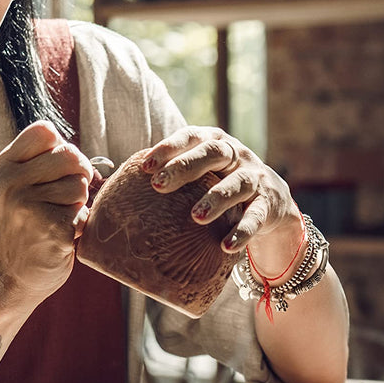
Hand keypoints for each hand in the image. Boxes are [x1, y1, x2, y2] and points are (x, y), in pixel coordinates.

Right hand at [0, 121, 93, 304]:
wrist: (13, 277)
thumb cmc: (25, 227)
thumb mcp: (18, 188)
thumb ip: (41, 164)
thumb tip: (80, 153)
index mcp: (5, 167)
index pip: (44, 131)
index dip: (60, 147)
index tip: (57, 169)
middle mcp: (12, 182)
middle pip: (70, 154)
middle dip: (77, 175)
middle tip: (64, 198)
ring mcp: (29, 205)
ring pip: (79, 184)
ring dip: (77, 203)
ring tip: (56, 219)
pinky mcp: (51, 228)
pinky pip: (83, 212)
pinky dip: (78, 225)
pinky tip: (60, 236)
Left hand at [142, 127, 301, 258]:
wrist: (271, 203)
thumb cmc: (220, 185)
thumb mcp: (202, 174)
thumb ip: (171, 174)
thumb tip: (112, 188)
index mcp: (215, 142)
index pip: (191, 136)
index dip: (169, 147)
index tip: (145, 166)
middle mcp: (237, 155)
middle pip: (213, 153)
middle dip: (185, 166)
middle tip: (159, 184)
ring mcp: (255, 178)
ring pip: (237, 184)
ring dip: (216, 199)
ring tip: (195, 217)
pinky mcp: (268, 204)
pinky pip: (256, 217)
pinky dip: (243, 231)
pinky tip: (226, 246)